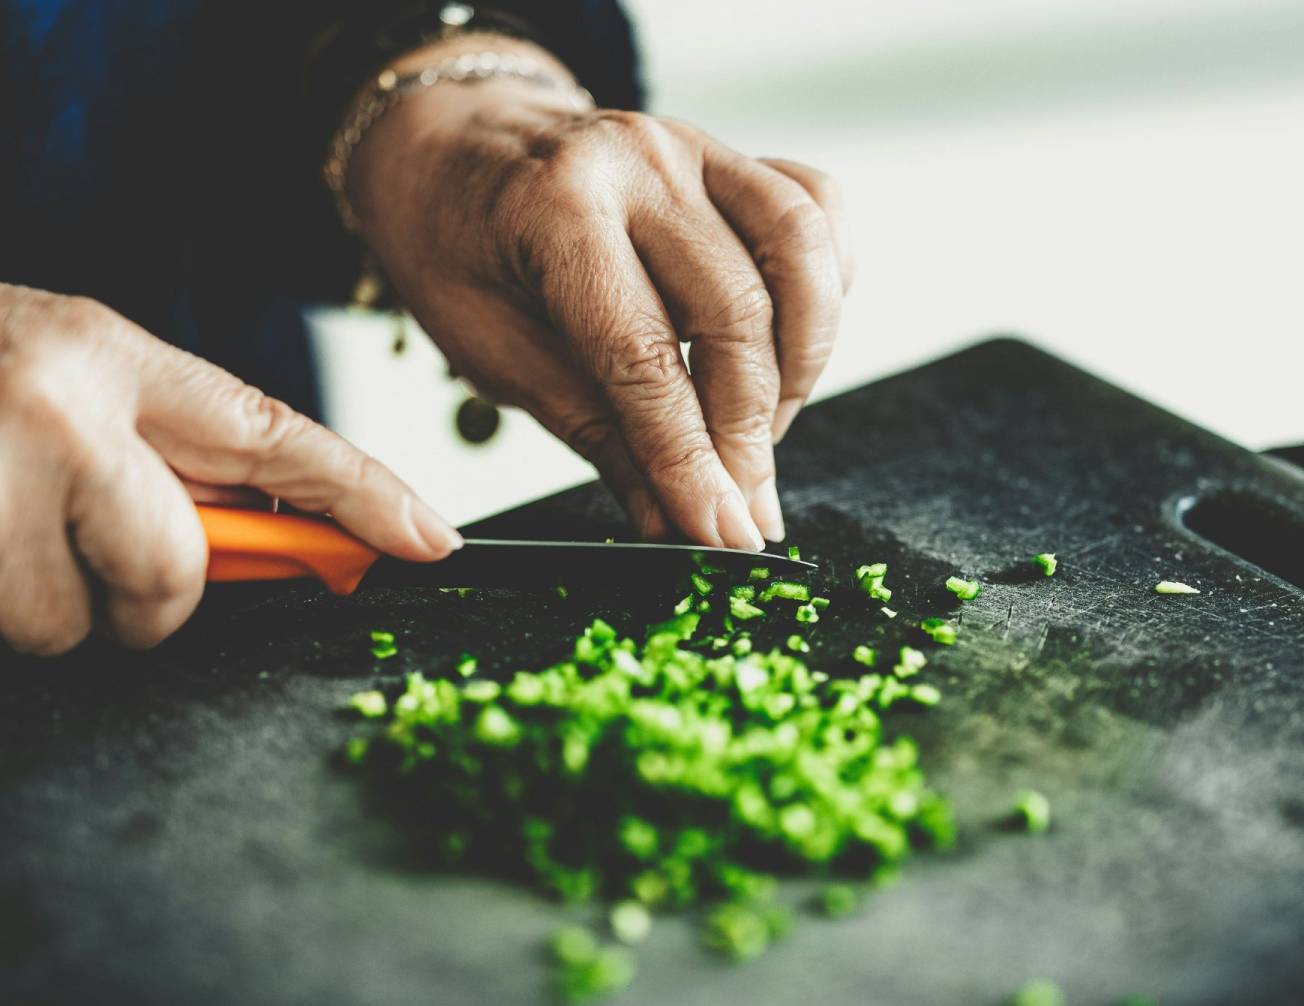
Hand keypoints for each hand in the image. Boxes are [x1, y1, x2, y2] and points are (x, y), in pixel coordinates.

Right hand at [0, 284, 460, 654]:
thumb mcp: (59, 380)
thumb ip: (157, 453)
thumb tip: (266, 544)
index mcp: (104, 356)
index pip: (274, 433)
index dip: (365, 493)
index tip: (431, 538)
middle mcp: (53, 408)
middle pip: (175, 572)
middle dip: (145, 598)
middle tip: (84, 558)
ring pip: (70, 624)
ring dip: (40, 605)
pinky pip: (10, 628)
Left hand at [348, 41, 853, 549]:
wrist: (449, 143)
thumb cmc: (455, 246)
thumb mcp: (491, 353)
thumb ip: (594, 432)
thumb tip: (671, 522)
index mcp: (554, 208)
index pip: (644, 356)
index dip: (690, 459)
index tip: (722, 533)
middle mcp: (637, 162)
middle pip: (734, 312)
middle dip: (749, 432)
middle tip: (746, 508)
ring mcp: (695, 147)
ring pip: (799, 253)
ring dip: (800, 363)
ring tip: (765, 431)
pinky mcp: (731, 153)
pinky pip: (817, 208)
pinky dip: (824, 286)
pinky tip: (789, 346)